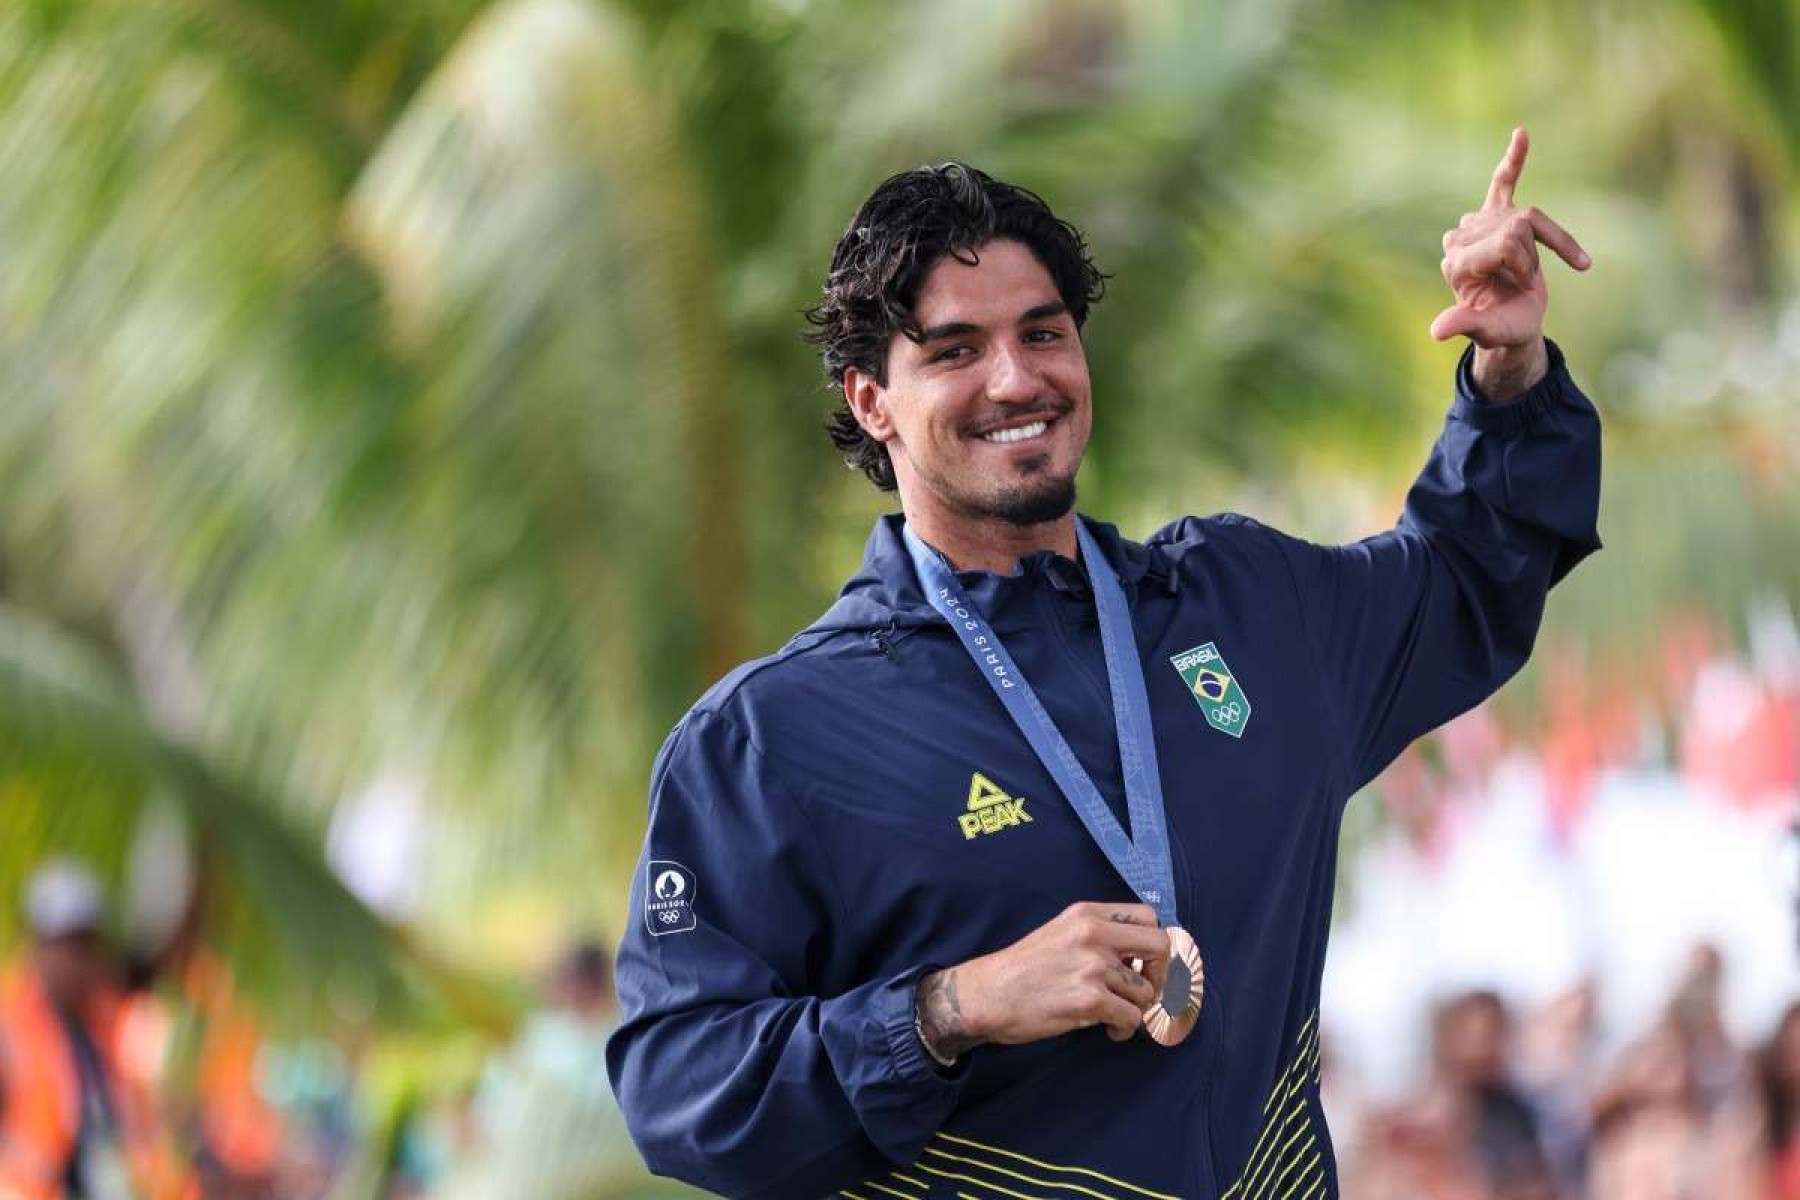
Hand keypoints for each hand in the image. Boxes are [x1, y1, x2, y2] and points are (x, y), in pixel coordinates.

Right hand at [916, 902, 1166, 1059]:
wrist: (988, 995)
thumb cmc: (1023, 969)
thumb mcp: (1060, 932)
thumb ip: (1098, 935)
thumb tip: (1140, 957)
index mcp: (1087, 914)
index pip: (1148, 917)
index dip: (1153, 944)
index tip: (1143, 964)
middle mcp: (1094, 934)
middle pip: (1160, 946)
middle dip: (1160, 974)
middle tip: (1142, 991)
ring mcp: (1093, 966)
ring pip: (1145, 991)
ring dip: (1135, 1009)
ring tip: (1115, 1016)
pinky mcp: (1090, 999)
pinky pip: (1131, 1017)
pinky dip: (1124, 1028)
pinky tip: (1109, 1030)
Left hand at [1430, 128, 1590, 399]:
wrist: (1512, 323)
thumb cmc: (1503, 329)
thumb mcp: (1488, 331)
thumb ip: (1466, 325)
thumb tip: (1437, 331)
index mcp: (1455, 264)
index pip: (1505, 243)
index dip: (1524, 266)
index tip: (1523, 288)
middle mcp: (1460, 240)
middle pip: (1517, 229)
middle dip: (1532, 260)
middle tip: (1521, 286)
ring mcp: (1477, 226)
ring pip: (1527, 218)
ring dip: (1541, 247)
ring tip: (1528, 273)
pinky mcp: (1497, 216)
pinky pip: (1504, 180)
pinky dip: (1514, 158)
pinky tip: (1522, 133)